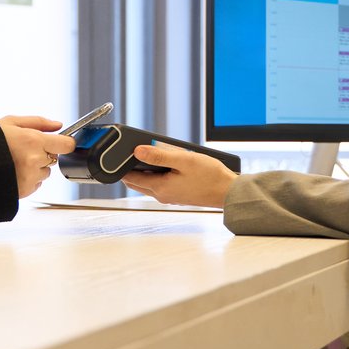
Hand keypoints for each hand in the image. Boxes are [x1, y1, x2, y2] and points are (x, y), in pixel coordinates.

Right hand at [0, 115, 74, 197]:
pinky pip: (36, 184)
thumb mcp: (11, 122)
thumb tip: (58, 125)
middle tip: (24, 149)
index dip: (65, 142)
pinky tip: (14, 172)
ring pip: (45, 172)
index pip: (66, 144)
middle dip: (44, 153)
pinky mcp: (24, 191)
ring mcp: (30, 177)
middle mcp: (35, 160)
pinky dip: (29, 179)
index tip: (61, 141)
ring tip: (16, 162)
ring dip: (36, 168)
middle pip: (54, 158)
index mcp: (34, 140)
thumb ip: (38, 122)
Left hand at [119, 142, 235, 208]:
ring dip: (145, 170)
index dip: (123, 165)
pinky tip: (167, 164)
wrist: (228, 192)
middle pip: (137, 182)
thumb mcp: (183, 160)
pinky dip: (157, 174)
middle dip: (131, 168)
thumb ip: (159, 156)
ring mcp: (170, 196)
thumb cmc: (210, 177)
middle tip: (133, 152)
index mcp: (160, 188)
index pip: (131, 177)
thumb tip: (137, 151)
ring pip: (148, 183)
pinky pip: (159, 184)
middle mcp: (162, 195)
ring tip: (151, 154)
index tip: (120, 153)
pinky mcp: (177, 195)